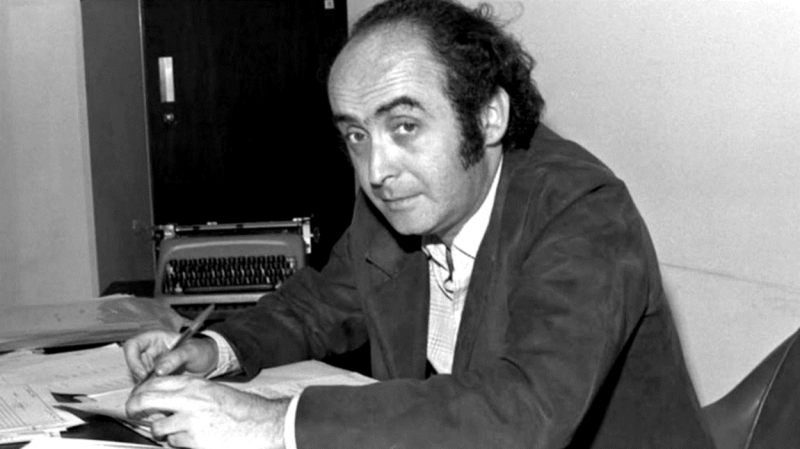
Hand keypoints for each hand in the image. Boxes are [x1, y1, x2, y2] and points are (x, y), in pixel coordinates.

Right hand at [123, 330, 217, 381]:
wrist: (210, 361)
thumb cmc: (201, 349)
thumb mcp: (191, 350)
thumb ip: (175, 358)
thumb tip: (158, 370)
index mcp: (155, 339)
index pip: (133, 345)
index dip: (132, 359)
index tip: (142, 373)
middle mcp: (150, 352)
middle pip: (133, 364)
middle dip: (139, 376)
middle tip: (152, 385)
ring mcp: (153, 366)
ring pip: (138, 376)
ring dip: (145, 385)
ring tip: (160, 389)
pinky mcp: (157, 378)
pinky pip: (147, 385)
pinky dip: (151, 390)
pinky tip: (161, 393)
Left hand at [126, 376, 288, 448]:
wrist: (263, 424)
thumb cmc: (243, 410)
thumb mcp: (215, 393)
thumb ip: (190, 395)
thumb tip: (166, 403)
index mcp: (196, 384)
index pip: (155, 382)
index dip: (141, 390)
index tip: (137, 397)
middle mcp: (189, 399)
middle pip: (146, 400)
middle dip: (134, 408)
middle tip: (133, 413)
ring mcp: (190, 420)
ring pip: (159, 427)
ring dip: (163, 432)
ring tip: (177, 432)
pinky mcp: (193, 440)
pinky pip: (174, 443)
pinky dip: (180, 444)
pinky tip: (194, 440)